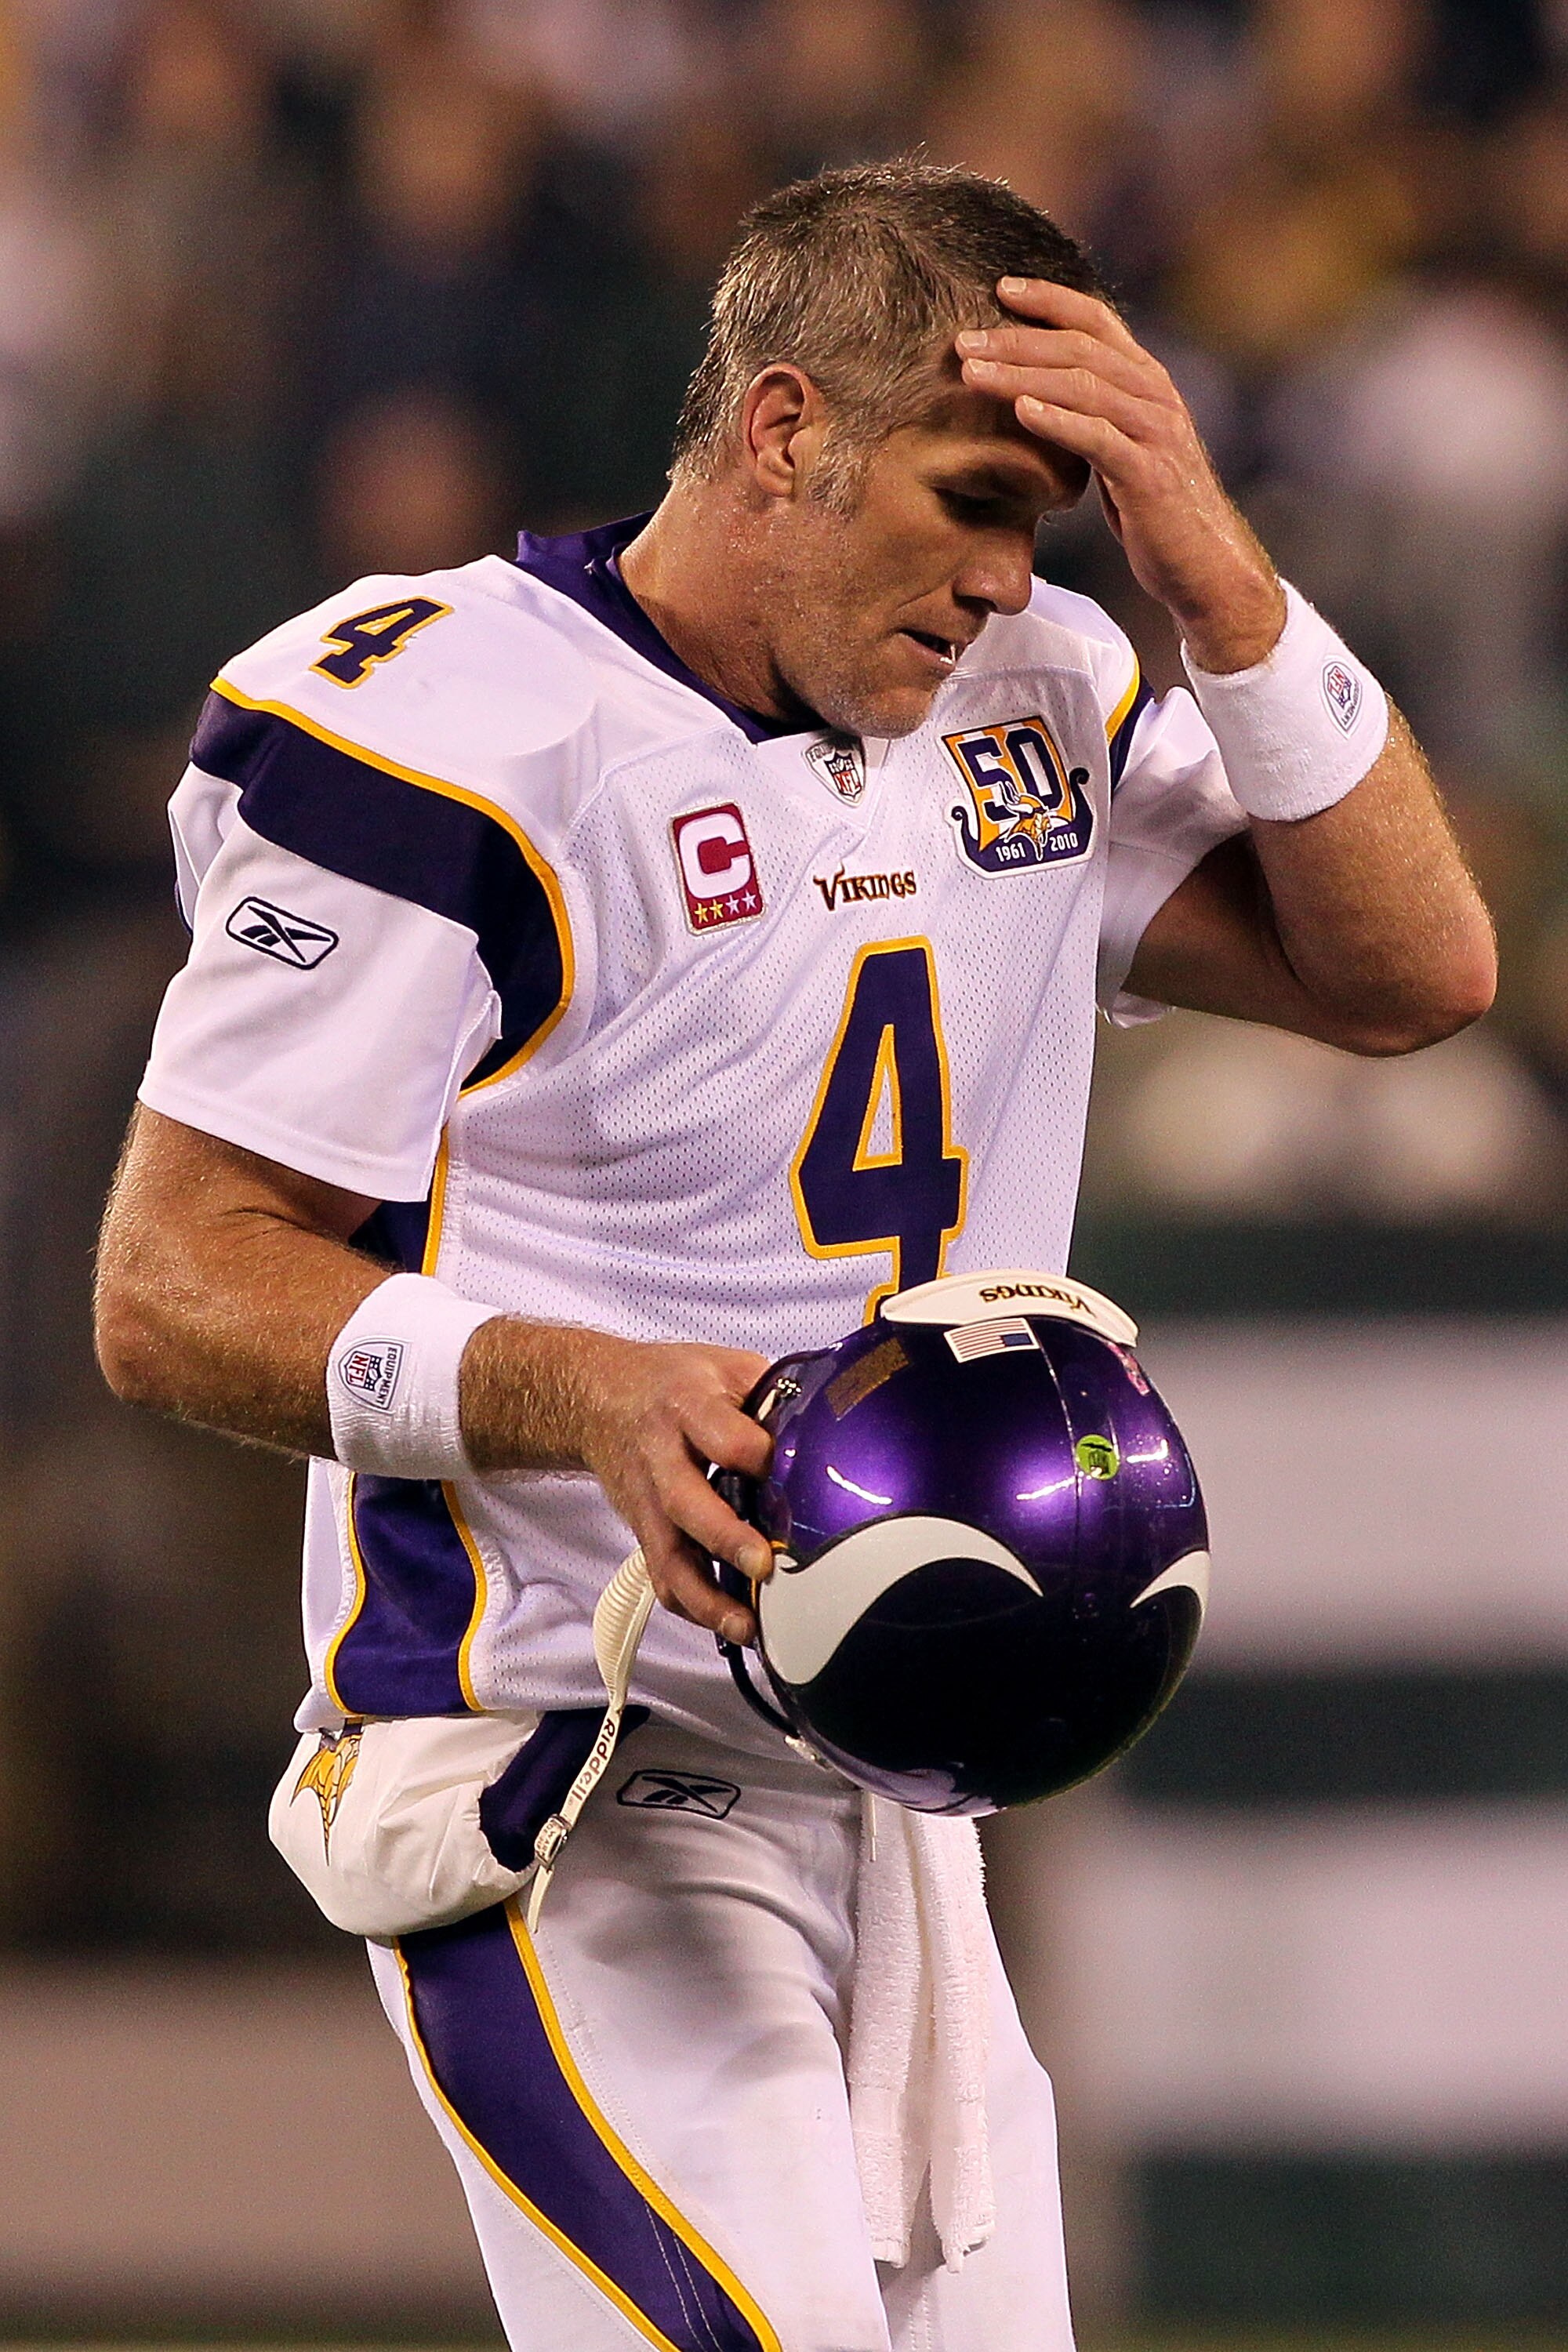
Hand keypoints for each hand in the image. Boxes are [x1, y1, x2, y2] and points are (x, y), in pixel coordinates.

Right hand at [574, 1334, 775, 1643]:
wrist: (599, 1399)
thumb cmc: (674, 1383)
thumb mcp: (725, 1368)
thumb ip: (773, 1396)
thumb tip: (831, 1429)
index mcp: (689, 1407)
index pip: (726, 1437)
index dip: (761, 1457)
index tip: (798, 1476)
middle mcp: (662, 1457)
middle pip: (687, 1503)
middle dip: (725, 1539)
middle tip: (763, 1565)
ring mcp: (648, 1500)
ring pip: (669, 1557)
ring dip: (707, 1597)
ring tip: (747, 1625)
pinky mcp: (642, 1531)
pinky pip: (663, 1578)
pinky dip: (693, 1607)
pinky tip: (728, 1625)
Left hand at [956, 280, 1285, 672]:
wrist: (1203, 565)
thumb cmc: (1154, 511)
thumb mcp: (1120, 451)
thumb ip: (1092, 416)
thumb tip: (1036, 397)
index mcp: (1146, 382)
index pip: (1096, 321)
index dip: (1049, 300)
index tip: (1000, 289)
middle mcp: (1154, 395)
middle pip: (1079, 348)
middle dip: (1016, 340)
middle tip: (962, 341)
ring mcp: (1154, 431)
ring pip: (1083, 385)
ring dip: (1022, 375)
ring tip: (973, 374)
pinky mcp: (1148, 473)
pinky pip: (1098, 437)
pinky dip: (1058, 420)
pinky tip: (1021, 411)